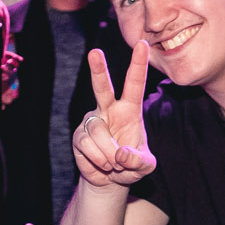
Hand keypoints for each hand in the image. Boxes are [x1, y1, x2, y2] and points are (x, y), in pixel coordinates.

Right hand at [72, 43, 156, 188]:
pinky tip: (102, 165)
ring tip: (113, 164)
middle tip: (94, 52)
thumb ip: (139, 161)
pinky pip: (87, 145)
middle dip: (98, 70)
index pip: (134, 83)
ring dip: (109, 153)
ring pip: (98, 131)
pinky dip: (98, 159)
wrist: (109, 181)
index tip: (143, 44)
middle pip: (102, 87)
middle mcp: (108, 110)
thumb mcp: (145, 166)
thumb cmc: (131, 166)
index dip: (138, 64)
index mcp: (129, 110)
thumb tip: (120, 154)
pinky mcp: (79, 136)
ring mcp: (92, 121)